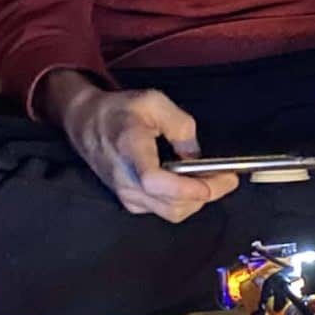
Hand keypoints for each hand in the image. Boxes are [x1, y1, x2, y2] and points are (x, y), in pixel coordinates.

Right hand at [41, 73, 237, 222]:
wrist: (86, 124)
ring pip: (172, 212)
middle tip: (228, 176)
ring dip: (198, 199)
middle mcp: (126, 180)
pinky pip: (164, 211)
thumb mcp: (153, 101)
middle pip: (172, 205)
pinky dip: (184, 202)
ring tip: (213, 179)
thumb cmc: (120, 111)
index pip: (155, 181)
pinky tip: (191, 184)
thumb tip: (195, 155)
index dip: (186, 188)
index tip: (213, 181)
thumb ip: (180, 125)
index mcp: (130, 150)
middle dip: (206, 194)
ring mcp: (127, 195)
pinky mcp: (131, 202)